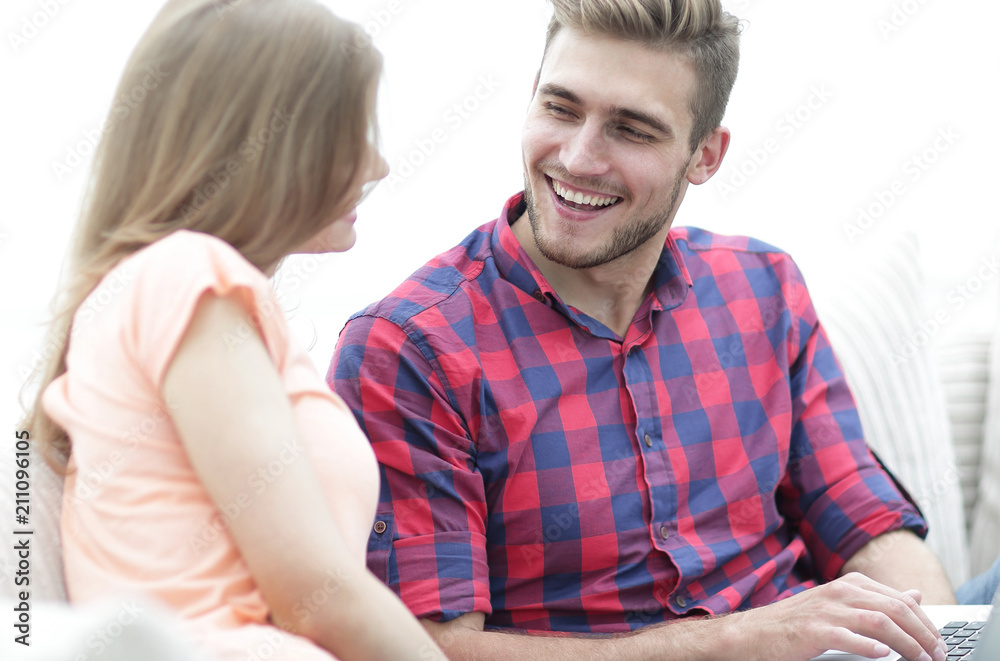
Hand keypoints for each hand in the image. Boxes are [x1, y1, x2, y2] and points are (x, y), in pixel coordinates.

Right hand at [724, 572, 946, 660]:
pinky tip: (883, 655)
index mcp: (849, 584)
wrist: (754, 632)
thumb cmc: (797, 622)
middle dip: (923, 634)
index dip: (925, 622)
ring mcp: (825, 611)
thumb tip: (915, 594)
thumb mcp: (840, 604)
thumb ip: (878, 599)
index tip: (939, 643)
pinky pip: (846, 637)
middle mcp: (839, 593)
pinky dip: (868, 646)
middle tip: (938, 655)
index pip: (900, 600)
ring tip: (921, 660)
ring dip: (906, 643)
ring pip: (877, 622)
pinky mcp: (812, 631)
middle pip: (894, 609)